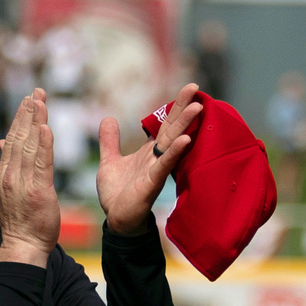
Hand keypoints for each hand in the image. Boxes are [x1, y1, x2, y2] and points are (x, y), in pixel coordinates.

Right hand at [0, 88, 58, 266]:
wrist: (23, 245)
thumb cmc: (21, 220)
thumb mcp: (8, 190)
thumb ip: (9, 166)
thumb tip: (4, 143)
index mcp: (5, 174)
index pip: (13, 140)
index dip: (21, 118)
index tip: (28, 100)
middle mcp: (11, 175)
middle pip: (20, 137)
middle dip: (28, 113)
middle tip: (36, 92)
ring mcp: (23, 182)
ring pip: (30, 146)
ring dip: (36, 121)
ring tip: (41, 101)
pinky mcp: (39, 190)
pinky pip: (42, 163)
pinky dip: (44, 143)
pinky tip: (46, 127)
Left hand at [96, 83, 203, 234]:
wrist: (116, 219)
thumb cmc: (117, 192)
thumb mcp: (109, 161)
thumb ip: (109, 141)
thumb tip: (108, 118)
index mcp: (148, 151)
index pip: (163, 124)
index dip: (174, 107)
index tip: (189, 87)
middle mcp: (156, 157)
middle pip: (171, 128)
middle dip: (182, 108)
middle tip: (195, 86)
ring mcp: (156, 170)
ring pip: (172, 143)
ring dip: (184, 125)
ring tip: (197, 106)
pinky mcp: (152, 184)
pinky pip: (164, 165)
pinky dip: (174, 152)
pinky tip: (185, 140)